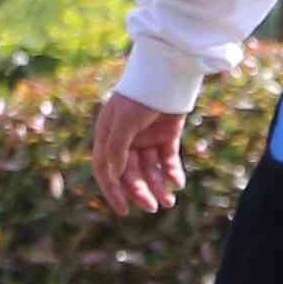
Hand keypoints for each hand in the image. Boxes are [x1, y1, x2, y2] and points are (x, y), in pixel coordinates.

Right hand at [88, 87, 185, 215]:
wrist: (167, 72)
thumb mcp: (123, 123)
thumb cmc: (140, 96)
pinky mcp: (167, 135)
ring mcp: (146, 137)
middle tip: (152, 208)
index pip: (106, 170)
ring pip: (151, 169)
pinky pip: (168, 159)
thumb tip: (114, 176)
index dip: (113, 191)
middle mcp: (126, 139)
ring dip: (158, 186)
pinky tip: (177, 183)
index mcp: (107, 135)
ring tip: (169, 202)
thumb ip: (117, 150)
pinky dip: (172, 172)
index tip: (123, 211)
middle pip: (130, 173)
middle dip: (140, 191)